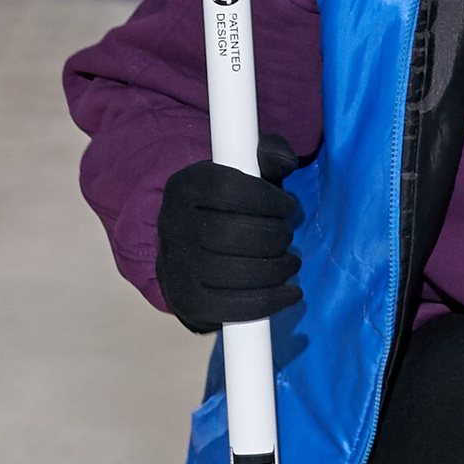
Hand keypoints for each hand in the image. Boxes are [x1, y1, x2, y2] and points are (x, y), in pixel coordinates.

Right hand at [155, 134, 301, 332]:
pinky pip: (232, 308)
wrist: (187, 248)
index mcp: (184, 187)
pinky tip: (290, 293)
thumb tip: (285, 160)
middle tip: (287, 237)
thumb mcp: (244, 172)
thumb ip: (267, 156)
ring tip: (290, 262)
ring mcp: (176, 267)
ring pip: (234, 273)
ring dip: (276, 269)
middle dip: (274, 236)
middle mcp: (173, 225)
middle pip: (232, 235)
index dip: (267, 199)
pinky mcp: (188, 302)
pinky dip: (270, 302)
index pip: (228, 190)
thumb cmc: (228, 206)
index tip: (287, 207)